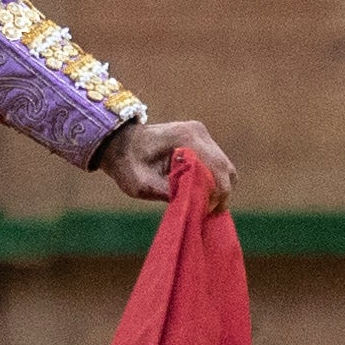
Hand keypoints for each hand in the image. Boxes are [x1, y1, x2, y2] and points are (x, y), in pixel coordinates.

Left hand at [98, 117, 234, 210]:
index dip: (217, 193)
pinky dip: (213, 181)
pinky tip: (199, 194)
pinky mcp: (200, 141)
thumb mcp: (141, 184)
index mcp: (186, 138)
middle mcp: (198, 132)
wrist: (119, 144)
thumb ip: (168, 193)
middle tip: (206, 212)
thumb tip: (196, 206)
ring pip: (224, 167)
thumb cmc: (126, 164)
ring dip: (218, 187)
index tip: (205, 211)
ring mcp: (201, 134)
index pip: (217, 168)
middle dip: (220, 193)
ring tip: (203, 205)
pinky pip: (216, 164)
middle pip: (225, 168)